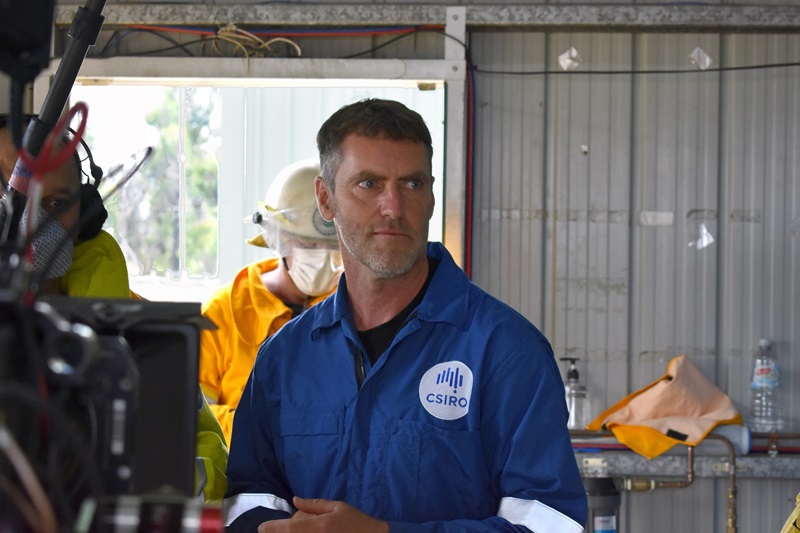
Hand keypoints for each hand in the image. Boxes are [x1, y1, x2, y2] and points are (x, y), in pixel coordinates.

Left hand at [257, 497, 388, 532]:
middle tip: (295, 523)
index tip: (262, 528)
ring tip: (314, 526)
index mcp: (320, 526)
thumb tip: (295, 500)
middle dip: (286, 530)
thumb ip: (315, 505)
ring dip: (294, 532)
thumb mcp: (338, 508)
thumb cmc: (357, 523)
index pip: (289, 528)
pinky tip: (315, 530)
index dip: (272, 528)